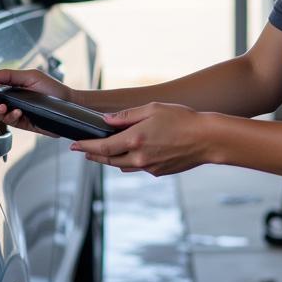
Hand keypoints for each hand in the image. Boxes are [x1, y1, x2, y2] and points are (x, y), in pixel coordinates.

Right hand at [0, 66, 72, 137]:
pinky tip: (17, 112)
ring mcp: (17, 112)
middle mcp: (13, 100)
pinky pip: (11, 122)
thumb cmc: (51, 88)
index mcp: (12, 87)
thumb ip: (7, 75)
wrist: (69, 104)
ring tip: (3, 108)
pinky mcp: (23, 123)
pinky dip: (11, 117)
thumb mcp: (29, 77)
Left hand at [72, 102, 211, 175]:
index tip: (74, 145)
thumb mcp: (152, 109)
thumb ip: (127, 116)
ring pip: (123, 166)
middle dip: (94, 155)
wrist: (207, 139)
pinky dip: (131, 161)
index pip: (102, 147)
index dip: (86, 147)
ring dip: (111, 160)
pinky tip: (133, 153)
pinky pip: (138, 168)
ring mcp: (149, 167)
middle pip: (109, 160)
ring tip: (105, 152)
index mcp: (135, 140)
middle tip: (84, 151)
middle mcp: (139, 157)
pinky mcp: (159, 172)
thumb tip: (106, 121)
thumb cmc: (182, 119)